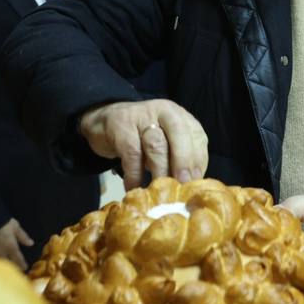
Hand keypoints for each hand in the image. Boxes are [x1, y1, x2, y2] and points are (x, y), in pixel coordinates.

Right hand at [0, 218, 33, 270]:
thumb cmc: (0, 221)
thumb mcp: (15, 226)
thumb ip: (23, 236)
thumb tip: (31, 243)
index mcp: (11, 247)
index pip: (18, 259)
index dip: (22, 264)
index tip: (25, 268)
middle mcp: (1, 253)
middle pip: (8, 264)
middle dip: (13, 267)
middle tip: (16, 269)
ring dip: (2, 266)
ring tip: (4, 268)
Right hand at [78, 99, 208, 189]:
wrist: (104, 119)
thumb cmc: (141, 137)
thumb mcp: (165, 142)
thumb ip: (178, 158)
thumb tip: (191, 186)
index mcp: (180, 116)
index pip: (197, 135)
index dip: (199, 160)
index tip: (197, 183)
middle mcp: (164, 111)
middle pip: (179, 134)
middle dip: (183, 161)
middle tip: (183, 185)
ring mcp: (142, 116)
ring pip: (156, 144)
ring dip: (160, 171)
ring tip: (161, 192)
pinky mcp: (121, 126)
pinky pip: (132, 153)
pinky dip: (135, 174)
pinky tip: (134, 187)